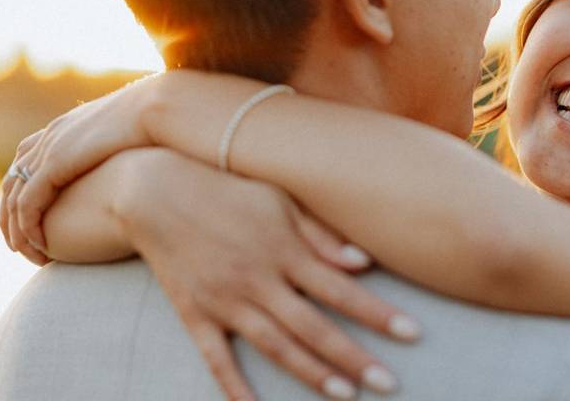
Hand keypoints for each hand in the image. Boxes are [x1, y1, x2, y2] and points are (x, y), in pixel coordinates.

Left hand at [0, 77, 156, 254]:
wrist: (157, 109)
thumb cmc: (155, 124)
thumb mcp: (127, 137)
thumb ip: (117, 151)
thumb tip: (129, 166)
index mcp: (66, 126)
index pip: (27, 158)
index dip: (23, 189)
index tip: (30, 215)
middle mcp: (50, 136)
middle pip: (12, 179)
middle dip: (9, 213)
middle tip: (17, 241)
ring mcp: (49, 150)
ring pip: (14, 196)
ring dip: (15, 228)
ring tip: (26, 251)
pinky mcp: (55, 166)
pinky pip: (28, 203)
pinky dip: (28, 226)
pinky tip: (39, 245)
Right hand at [112, 148, 418, 400]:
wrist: (155, 191)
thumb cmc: (230, 189)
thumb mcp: (280, 199)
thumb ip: (321, 233)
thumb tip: (365, 262)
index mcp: (284, 248)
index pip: (341, 290)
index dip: (379, 313)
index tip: (413, 333)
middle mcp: (258, 279)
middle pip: (314, 328)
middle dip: (354, 358)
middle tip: (391, 384)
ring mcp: (225, 300)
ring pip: (275, 347)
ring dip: (312, 374)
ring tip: (346, 396)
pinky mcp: (195, 314)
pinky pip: (217, 359)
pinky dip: (235, 388)